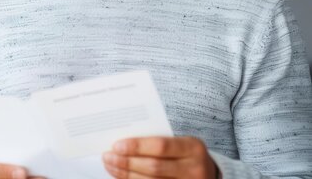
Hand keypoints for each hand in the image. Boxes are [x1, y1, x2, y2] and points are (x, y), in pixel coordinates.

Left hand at [102, 136, 218, 178]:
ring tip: (110, 166)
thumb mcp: (180, 143)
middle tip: (108, 157)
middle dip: (127, 162)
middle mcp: (193, 169)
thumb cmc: (186, 154)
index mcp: (193, 148)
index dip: (137, 147)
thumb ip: (158, 140)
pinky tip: (121, 176)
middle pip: (154, 167)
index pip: (161, 146)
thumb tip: (123, 142)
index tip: (117, 145)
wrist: (208, 173)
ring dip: (126, 175)